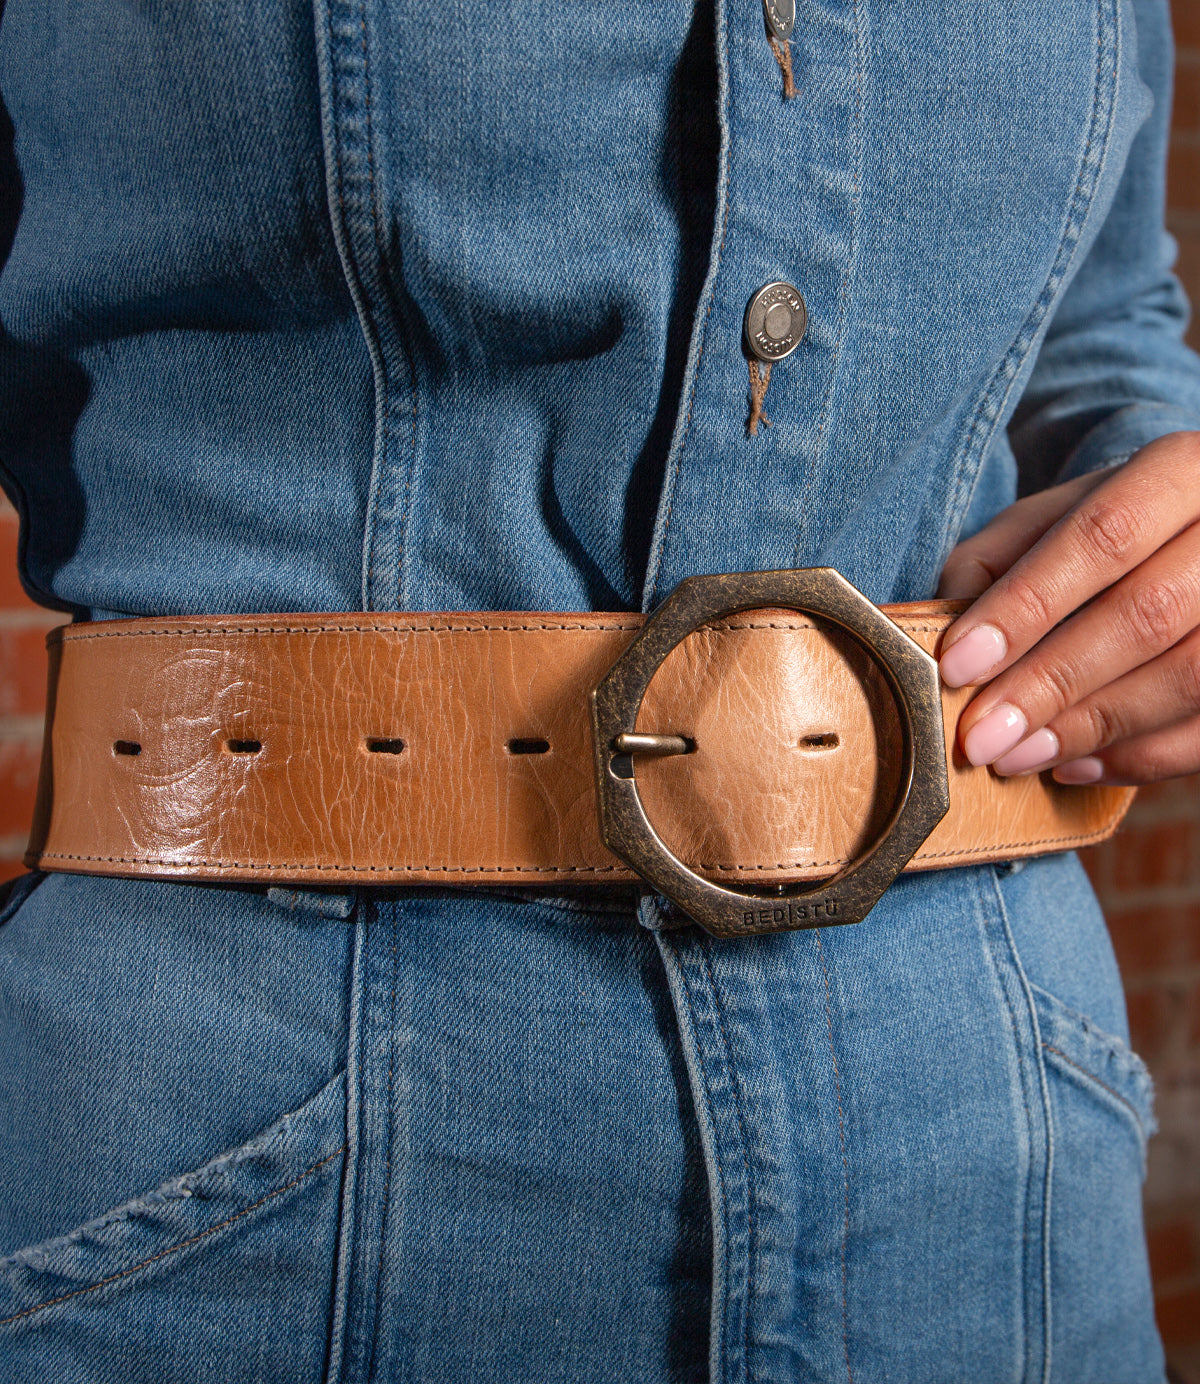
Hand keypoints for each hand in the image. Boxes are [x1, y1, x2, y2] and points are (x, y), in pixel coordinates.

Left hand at [936, 431, 1199, 785]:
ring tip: (1015, 757)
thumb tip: (943, 626)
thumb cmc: (1109, 531)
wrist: (1197, 537)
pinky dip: (1139, 758)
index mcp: (1181, 472)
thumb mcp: (1050, 518)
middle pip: (1147, 614)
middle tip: (981, 737)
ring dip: (1089, 729)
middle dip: (1050, 683)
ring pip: (1188, 677)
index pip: (1102, 537)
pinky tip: (1073, 766)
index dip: (1025, 606)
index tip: (957, 665)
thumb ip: (993, 561)